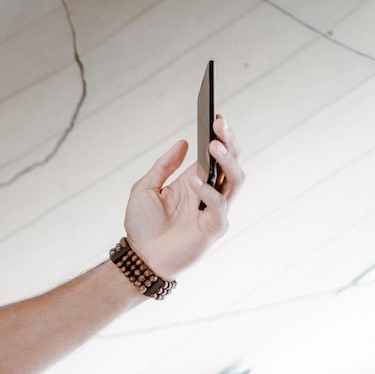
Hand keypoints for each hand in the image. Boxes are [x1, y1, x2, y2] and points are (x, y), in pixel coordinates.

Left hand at [123, 115, 243, 279]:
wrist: (140, 256)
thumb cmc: (143, 224)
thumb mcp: (145, 187)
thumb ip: (163, 166)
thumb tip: (183, 142)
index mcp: (195, 181)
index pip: (215, 154)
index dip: (220, 136)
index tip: (217, 116)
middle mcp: (209, 193)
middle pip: (231, 163)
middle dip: (229, 142)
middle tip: (220, 123)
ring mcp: (215, 210)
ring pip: (235, 180)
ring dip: (227, 161)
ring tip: (213, 145)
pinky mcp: (214, 228)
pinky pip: (220, 207)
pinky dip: (210, 193)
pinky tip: (196, 181)